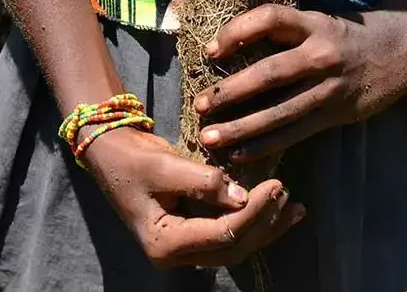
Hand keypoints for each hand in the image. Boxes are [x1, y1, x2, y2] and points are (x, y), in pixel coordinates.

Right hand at [83, 124, 305, 268]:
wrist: (111, 153)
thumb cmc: (131, 159)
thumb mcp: (162, 165)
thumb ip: (202, 181)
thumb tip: (240, 195)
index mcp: (165, 243)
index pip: (220, 234)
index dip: (253, 213)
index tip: (276, 186)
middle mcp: (176, 254)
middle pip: (232, 247)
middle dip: (264, 223)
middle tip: (288, 194)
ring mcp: (184, 245)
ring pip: (234, 245)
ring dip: (265, 227)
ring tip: (295, 209)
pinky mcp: (191, 231)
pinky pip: (228, 233)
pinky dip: (253, 222)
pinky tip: (277, 211)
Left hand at [194, 3, 406, 161]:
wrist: (399, 51)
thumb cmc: (346, 35)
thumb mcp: (317, 21)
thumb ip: (283, 31)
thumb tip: (229, 41)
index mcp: (313, 23)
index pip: (270, 18)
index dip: (238, 31)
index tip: (210, 50)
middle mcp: (320, 54)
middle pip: (270, 72)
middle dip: (231, 91)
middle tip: (199, 105)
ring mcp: (329, 87)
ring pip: (280, 111)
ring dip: (241, 127)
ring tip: (210, 138)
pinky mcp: (335, 114)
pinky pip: (295, 133)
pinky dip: (265, 145)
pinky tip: (240, 153)